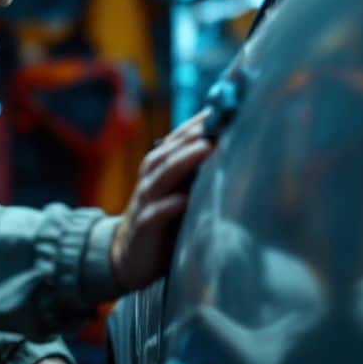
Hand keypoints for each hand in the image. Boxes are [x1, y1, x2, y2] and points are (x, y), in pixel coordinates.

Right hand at [110, 110, 214, 290]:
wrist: (129, 256)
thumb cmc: (164, 219)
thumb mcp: (180, 191)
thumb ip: (197, 173)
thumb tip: (233, 149)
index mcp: (161, 166)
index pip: (181, 137)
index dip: (200, 122)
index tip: (225, 107)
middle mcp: (152, 178)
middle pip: (171, 150)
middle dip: (194, 135)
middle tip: (219, 121)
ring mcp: (147, 201)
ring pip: (162, 175)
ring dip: (183, 160)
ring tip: (205, 148)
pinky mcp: (145, 227)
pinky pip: (155, 214)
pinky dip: (168, 206)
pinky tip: (183, 200)